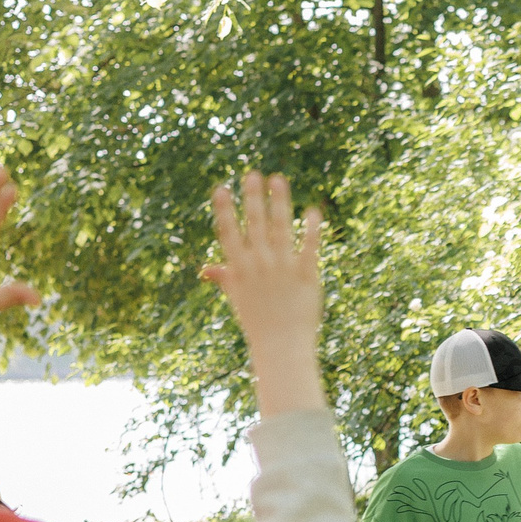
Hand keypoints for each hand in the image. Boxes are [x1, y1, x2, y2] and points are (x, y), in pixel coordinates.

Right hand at [202, 170, 324, 416]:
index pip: (228, 234)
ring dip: (279, 202)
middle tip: (252, 173)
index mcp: (240, 270)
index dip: (224, 210)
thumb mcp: (238, 298)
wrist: (282, 348)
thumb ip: (225, 277)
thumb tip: (206, 268)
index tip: (220, 187)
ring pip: (280, 229)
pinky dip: (312, 228)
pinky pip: (309, 247)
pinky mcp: (307, 276)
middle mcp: (259, 266)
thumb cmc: (259, 323)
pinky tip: (313, 210)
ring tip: (279, 179)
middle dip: (252, 198)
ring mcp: (283, 270)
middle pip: (254, 225)